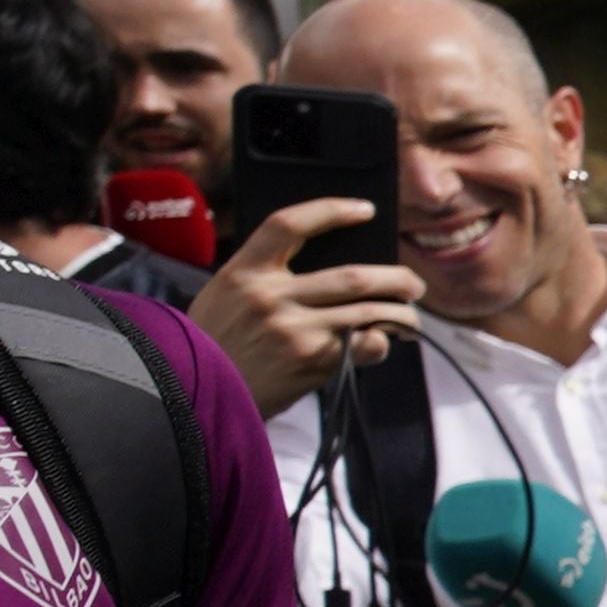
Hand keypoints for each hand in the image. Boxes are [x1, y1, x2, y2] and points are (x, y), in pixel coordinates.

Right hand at [194, 204, 420, 413]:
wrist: (193, 397)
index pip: (289, 224)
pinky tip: (380, 344)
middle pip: (353, 276)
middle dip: (397, 279)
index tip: (366, 210)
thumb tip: (339, 269)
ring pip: (369, 311)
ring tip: (410, 319)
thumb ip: (269, 278)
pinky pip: (364, 345)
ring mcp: (293, 330)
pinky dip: (380, 343)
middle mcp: (270, 297)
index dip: (332, 210)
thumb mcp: (226, 296)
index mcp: (244, 272)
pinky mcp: (311, 362)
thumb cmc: (217, 343)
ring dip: (402, 315)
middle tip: (413, 285)